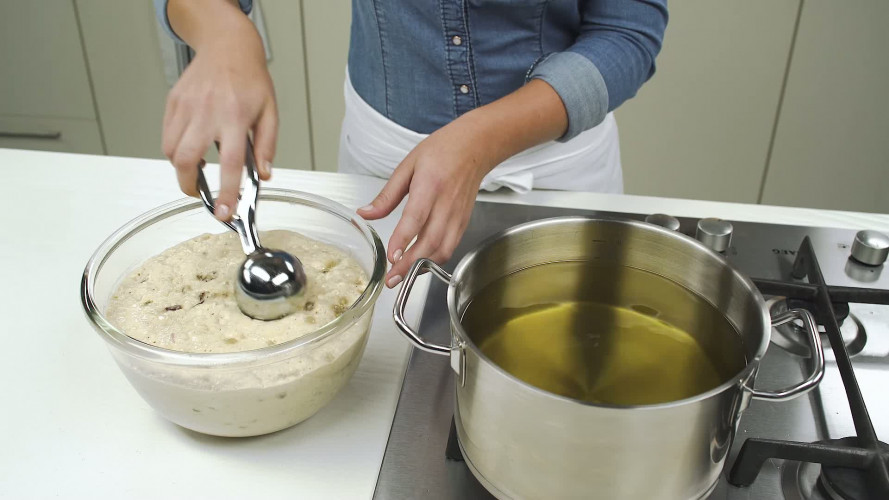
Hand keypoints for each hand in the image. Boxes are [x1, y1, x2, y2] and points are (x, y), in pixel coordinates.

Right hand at [161, 9, 275, 220]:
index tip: (225, 212)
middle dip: (190, 187)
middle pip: (185, 160)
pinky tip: (191, 148)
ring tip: (198, 170)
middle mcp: (207, 113)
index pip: (230, 164)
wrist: (227, 47)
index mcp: (236, 118)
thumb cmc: (250, 80)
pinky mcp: (173, 103)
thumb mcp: (270, 113)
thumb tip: (263, 176)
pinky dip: (174, 150)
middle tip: (202, 195)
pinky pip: (166, 136)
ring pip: (171, 151)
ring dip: (182, 168)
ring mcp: (186, 107)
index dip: (227, 192)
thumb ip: (267, 147)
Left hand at [358, 79, 568, 287]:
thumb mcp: (408, 165)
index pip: (415, 218)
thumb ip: (387, 195)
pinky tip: (421, 264)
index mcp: (430, 185)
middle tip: (392, 279)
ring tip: (403, 277)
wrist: (477, 146)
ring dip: (423, 267)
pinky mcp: (464, 221)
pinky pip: (450, 246)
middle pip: (430, 242)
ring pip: (442, 249)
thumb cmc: (443, 150)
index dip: (403, 240)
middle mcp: (446, 204)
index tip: (390, 256)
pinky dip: (435, 260)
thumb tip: (365, 214)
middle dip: (410, 265)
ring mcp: (458, 215)